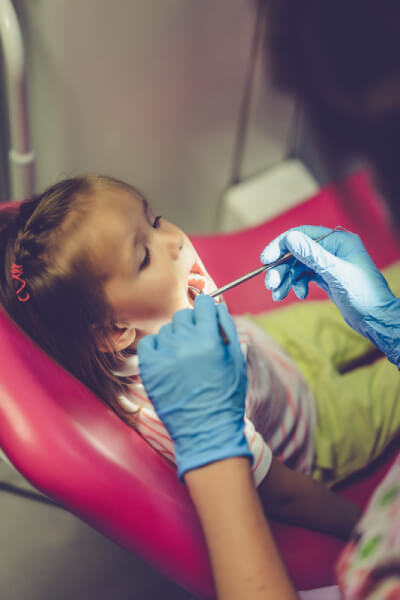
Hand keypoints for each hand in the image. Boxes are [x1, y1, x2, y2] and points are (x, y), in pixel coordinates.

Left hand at [137, 295, 250, 478]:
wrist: (206, 429)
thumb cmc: (225, 395)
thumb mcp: (235, 359)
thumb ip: (226, 328)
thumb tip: (216, 307)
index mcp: (210, 339)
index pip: (204, 303)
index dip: (207, 308)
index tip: (206, 315)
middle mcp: (185, 343)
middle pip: (183, 314)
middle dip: (192, 324)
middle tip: (197, 342)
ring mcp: (164, 355)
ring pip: (167, 329)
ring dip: (175, 338)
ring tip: (184, 359)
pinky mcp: (149, 368)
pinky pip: (149, 343)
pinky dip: (157, 348)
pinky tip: (167, 361)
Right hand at [261, 225, 399, 366]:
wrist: (377, 319)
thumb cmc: (363, 295)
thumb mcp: (335, 273)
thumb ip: (312, 255)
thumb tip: (290, 238)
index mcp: (338, 240)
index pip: (302, 235)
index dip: (281, 246)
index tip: (266, 260)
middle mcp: (333, 248)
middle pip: (297, 252)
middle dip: (282, 269)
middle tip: (271, 285)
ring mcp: (329, 263)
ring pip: (298, 266)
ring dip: (286, 279)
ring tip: (278, 295)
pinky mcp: (327, 277)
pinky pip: (304, 276)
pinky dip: (297, 285)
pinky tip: (299, 295)